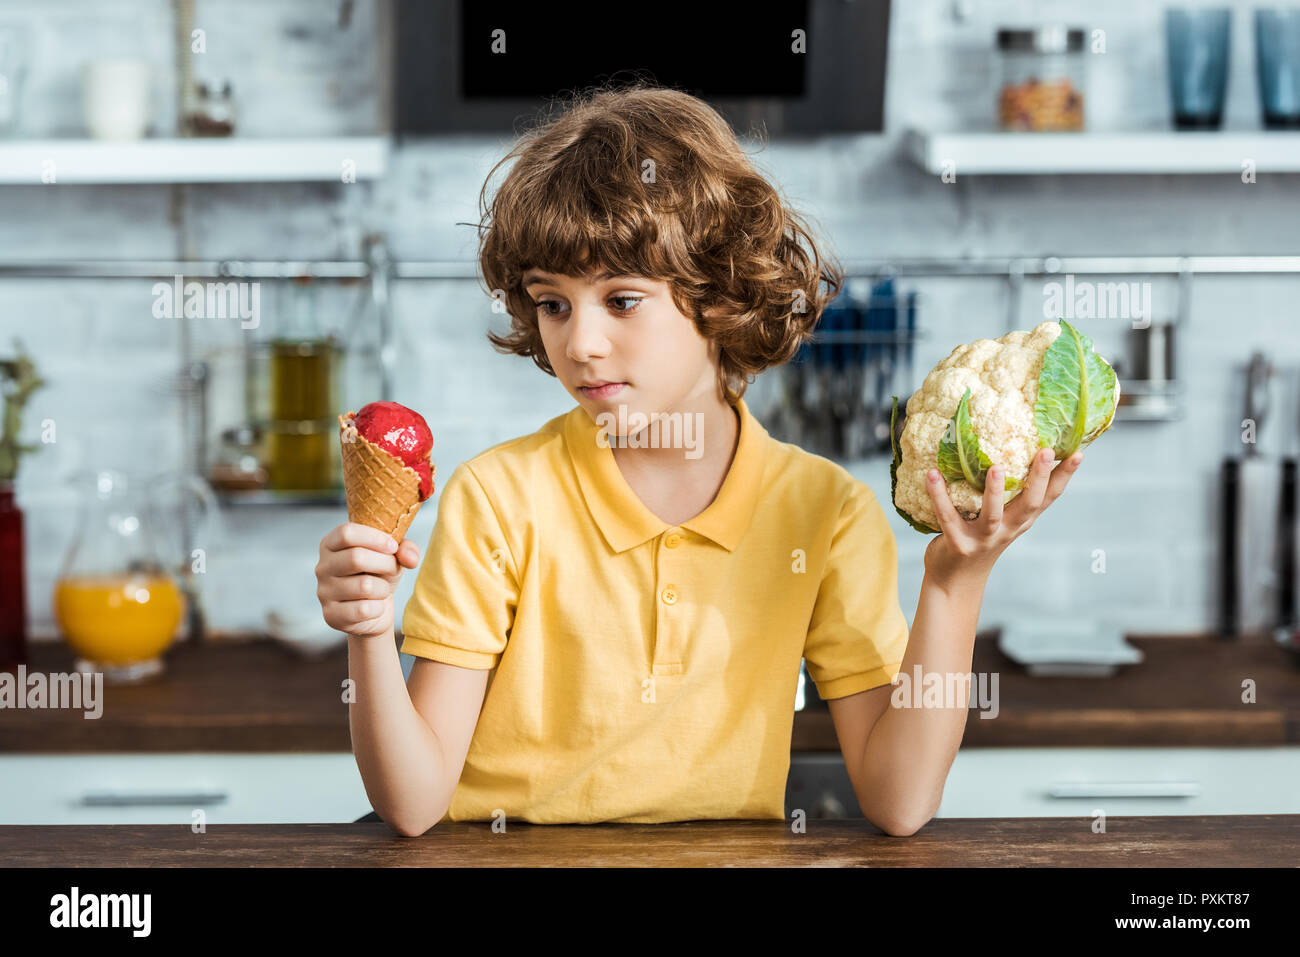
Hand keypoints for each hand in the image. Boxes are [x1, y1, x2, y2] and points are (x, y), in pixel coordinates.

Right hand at [316, 523, 420, 638]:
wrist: (374, 611)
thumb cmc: (379, 576)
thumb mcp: (393, 556)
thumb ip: (406, 549)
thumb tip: (410, 558)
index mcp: (330, 545)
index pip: (346, 533)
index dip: (374, 538)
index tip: (392, 546)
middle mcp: (322, 567)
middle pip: (356, 558)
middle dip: (385, 563)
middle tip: (392, 569)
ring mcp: (324, 592)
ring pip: (364, 586)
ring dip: (383, 588)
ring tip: (381, 589)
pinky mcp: (331, 615)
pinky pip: (364, 609)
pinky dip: (378, 608)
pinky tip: (374, 607)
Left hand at [923, 448, 1083, 585]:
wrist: (955, 580)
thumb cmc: (980, 539)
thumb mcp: (1002, 519)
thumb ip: (1009, 494)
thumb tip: (1010, 448)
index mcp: (1021, 520)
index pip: (1050, 497)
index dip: (1065, 476)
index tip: (1079, 453)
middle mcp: (1008, 529)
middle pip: (1030, 504)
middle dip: (1039, 478)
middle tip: (1047, 451)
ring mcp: (983, 539)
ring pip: (992, 515)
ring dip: (995, 492)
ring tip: (997, 469)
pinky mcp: (958, 544)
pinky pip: (947, 517)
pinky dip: (938, 496)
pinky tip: (932, 474)